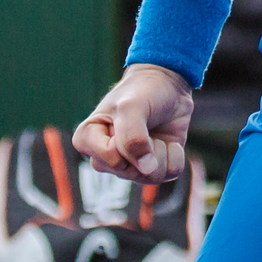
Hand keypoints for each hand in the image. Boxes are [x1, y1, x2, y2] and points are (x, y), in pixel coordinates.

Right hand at [73, 63, 195, 180]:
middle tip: (143, 123)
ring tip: (154, 131)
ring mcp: (129, 165)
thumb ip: (132, 138)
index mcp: (87, 140)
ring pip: (150, 176)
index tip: (126, 117)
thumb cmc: (142, 91)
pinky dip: (175, 155)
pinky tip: (168, 140)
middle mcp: (105, 158)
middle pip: (130, 172)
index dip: (127, 140)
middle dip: (146, 146)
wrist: (168, 84)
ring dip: (161, 151)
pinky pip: (169, 174)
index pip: (111, 158)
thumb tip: (146, 169)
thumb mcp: (132, 106)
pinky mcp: (153, 167)